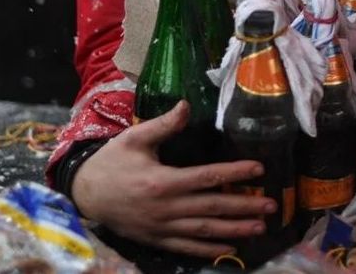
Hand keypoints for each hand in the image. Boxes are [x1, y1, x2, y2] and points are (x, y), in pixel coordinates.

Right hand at [71, 101, 272, 258]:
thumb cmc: (111, 162)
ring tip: (259, 228)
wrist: (84, 194)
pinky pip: (187, 247)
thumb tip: (186, 105)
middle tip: (271, 206)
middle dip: (244, 207)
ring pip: (205, 230)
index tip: (258, 170)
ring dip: (234, 230)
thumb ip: (163, 125)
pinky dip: (210, 250)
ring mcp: (162, 227)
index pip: (207, 177)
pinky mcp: (157, 239)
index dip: (234, 174)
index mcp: (162, 181)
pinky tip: (231, 250)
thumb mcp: (134, 139)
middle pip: (212, 207)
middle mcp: (166, 208)